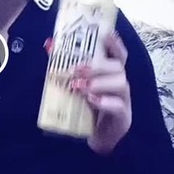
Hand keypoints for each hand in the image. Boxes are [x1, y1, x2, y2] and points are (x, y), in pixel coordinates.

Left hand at [70, 32, 131, 154]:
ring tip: (80, 87)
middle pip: (118, 67)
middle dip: (97, 65)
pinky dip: (104, 102)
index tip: (106, 34)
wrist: (94, 138)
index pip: (118, 54)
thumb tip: (49, 45)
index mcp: (110, 75)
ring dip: (98, 82)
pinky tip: (91, 100)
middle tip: (77, 70)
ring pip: (121, 83)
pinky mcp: (122, 118)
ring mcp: (124, 101)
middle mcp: (120, 84)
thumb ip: (66, 68)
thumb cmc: (86, 110)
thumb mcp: (76, 87)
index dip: (114, 43)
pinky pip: (118, 106)